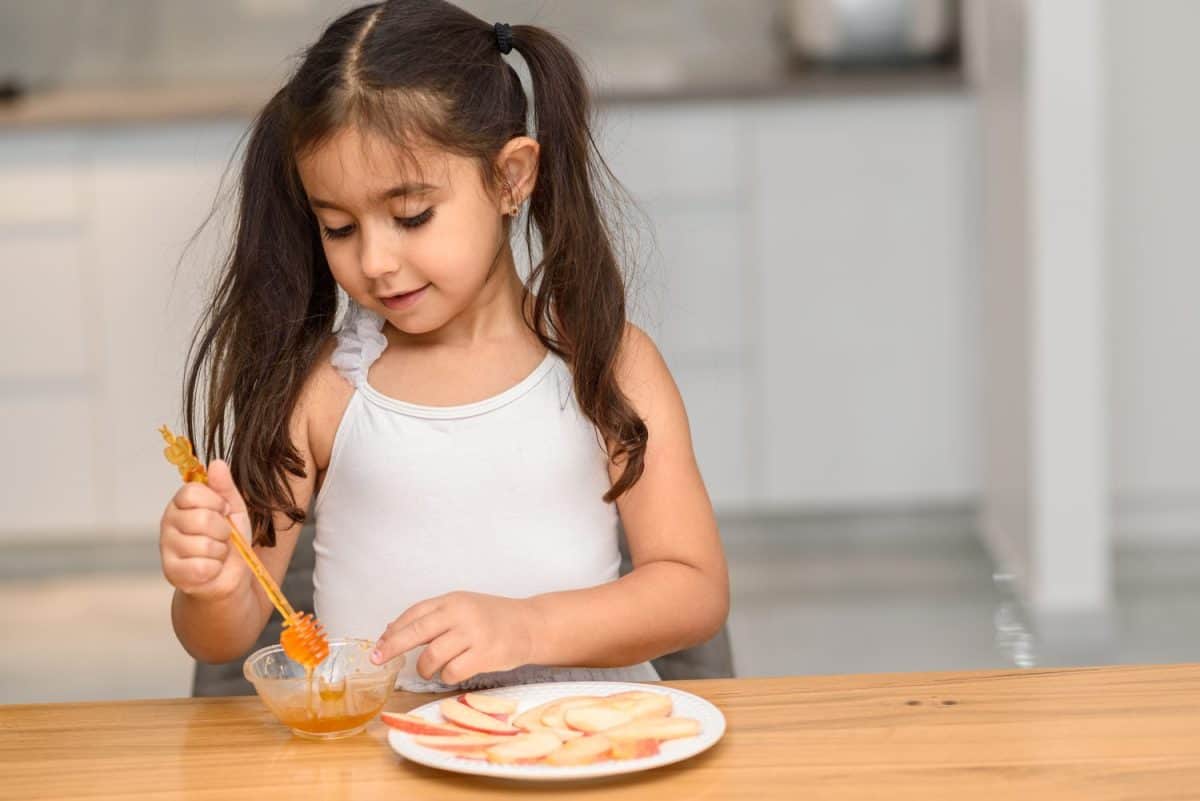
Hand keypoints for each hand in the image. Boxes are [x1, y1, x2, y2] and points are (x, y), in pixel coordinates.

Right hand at [159, 459, 250, 600]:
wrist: (230, 574)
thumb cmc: (231, 541)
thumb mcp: (234, 509)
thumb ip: (225, 487)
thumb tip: (217, 463)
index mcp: (181, 504)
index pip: (192, 492)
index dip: (216, 502)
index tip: (224, 511)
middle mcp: (168, 523)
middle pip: (201, 519)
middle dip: (223, 530)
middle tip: (222, 537)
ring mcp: (167, 548)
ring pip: (204, 545)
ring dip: (220, 552)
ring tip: (216, 554)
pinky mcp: (171, 573)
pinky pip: (201, 567)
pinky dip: (214, 569)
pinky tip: (211, 568)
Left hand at [370, 592, 540, 684]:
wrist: (531, 624)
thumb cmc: (493, 618)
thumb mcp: (462, 608)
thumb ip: (432, 618)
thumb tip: (392, 631)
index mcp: (452, 600)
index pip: (414, 613)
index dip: (393, 631)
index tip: (378, 646)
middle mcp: (461, 613)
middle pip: (416, 631)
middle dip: (392, 647)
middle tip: (378, 659)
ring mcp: (473, 634)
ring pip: (432, 656)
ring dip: (424, 668)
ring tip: (428, 670)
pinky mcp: (485, 654)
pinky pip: (452, 672)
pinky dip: (446, 677)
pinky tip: (452, 673)